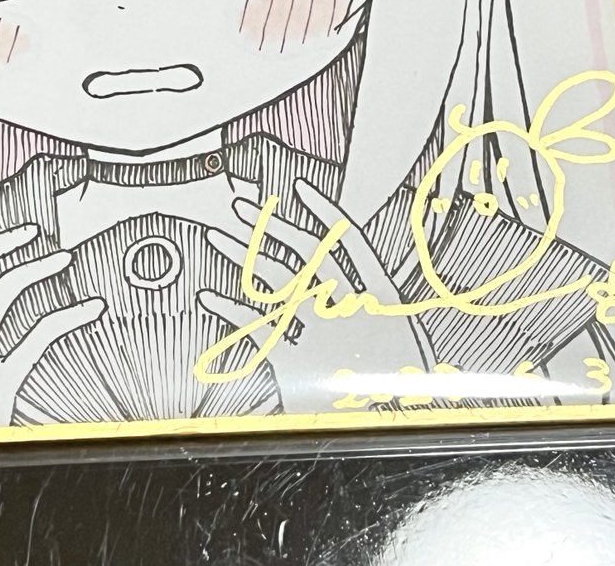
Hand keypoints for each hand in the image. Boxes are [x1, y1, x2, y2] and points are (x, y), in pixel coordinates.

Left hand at [198, 180, 429, 401]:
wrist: (402, 425)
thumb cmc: (407, 389)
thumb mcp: (404, 341)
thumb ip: (376, 312)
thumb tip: (355, 287)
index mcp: (380, 298)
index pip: (349, 240)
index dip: (323, 211)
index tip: (301, 189)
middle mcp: (345, 306)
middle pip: (302, 252)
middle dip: (269, 226)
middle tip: (243, 208)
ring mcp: (319, 330)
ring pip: (275, 280)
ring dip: (242, 254)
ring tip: (218, 235)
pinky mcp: (295, 359)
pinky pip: (254, 327)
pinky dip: (227, 310)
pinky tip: (207, 297)